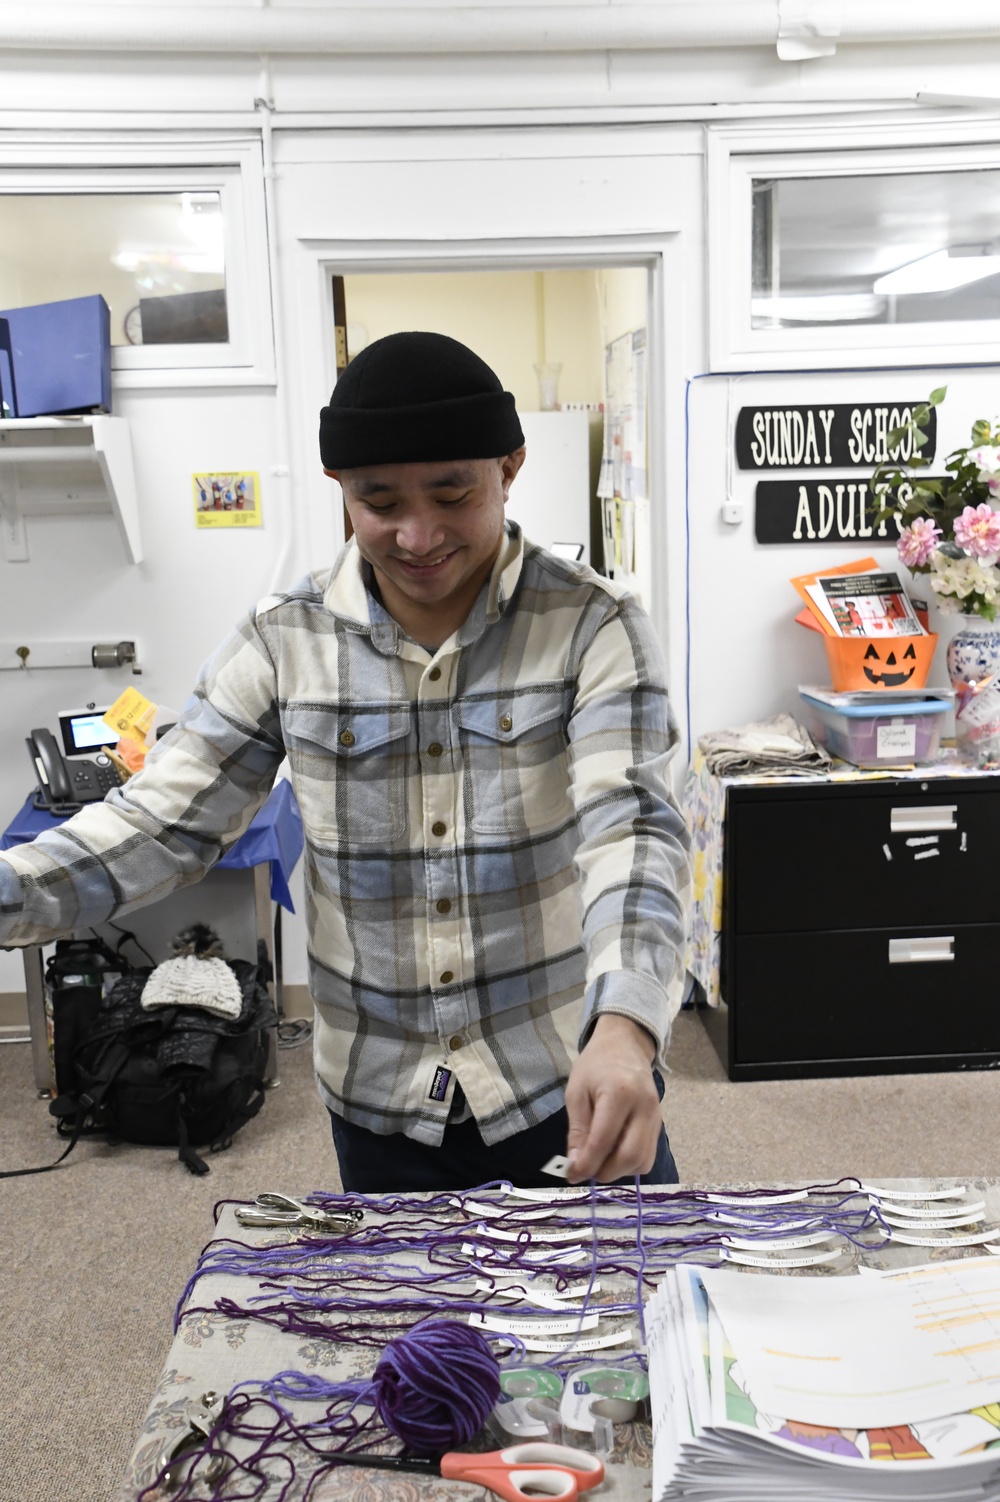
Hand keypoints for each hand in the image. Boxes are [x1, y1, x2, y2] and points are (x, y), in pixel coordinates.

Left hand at [563, 1014, 661, 1183]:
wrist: (624, 1045)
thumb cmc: (595, 1065)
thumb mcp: (576, 1092)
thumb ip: (577, 1130)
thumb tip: (575, 1165)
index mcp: (619, 1094)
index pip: (604, 1141)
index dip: (587, 1164)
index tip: (571, 1176)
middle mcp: (644, 1107)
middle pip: (630, 1156)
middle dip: (605, 1172)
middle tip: (586, 1171)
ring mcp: (656, 1116)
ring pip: (643, 1161)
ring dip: (618, 1171)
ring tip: (598, 1161)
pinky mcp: (660, 1123)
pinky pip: (648, 1154)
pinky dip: (630, 1163)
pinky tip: (613, 1154)